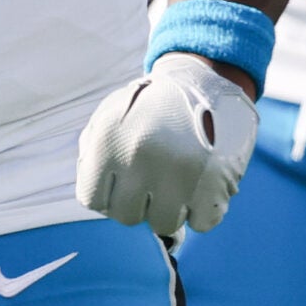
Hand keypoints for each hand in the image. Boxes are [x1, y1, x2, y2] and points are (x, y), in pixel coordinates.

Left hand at [76, 52, 258, 234]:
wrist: (207, 80)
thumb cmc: (152, 105)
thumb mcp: (110, 115)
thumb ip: (91, 154)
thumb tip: (95, 198)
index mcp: (109, 141)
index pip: (92, 199)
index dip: (106, 194)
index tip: (120, 182)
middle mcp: (140, 158)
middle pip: (126, 216)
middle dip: (136, 202)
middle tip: (150, 180)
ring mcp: (178, 174)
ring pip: (164, 225)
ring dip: (169, 208)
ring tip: (176, 181)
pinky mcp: (214, 184)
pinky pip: (202, 223)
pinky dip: (202, 210)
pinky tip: (200, 185)